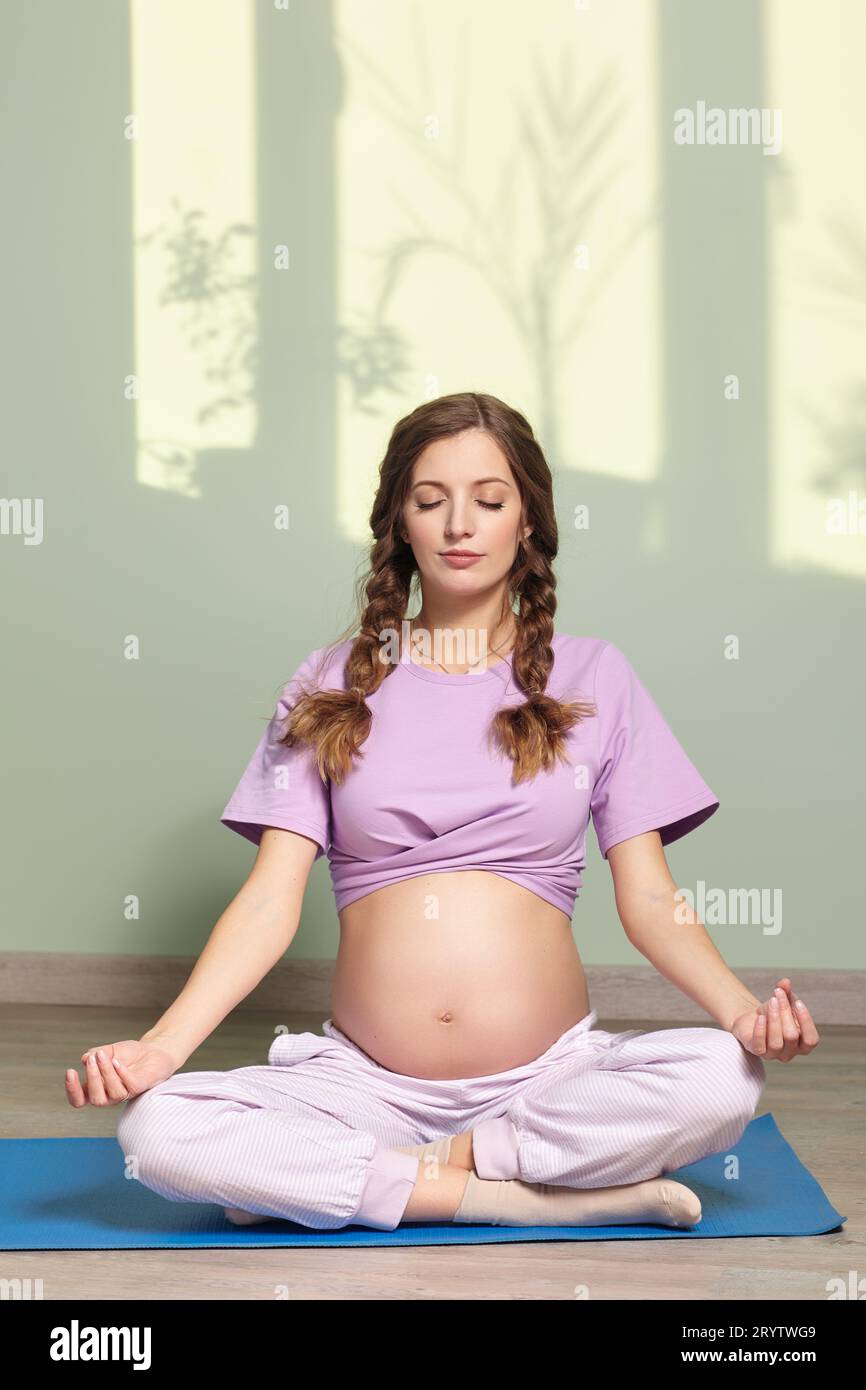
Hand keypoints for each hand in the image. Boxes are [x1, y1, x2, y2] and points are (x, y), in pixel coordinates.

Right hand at [65, 1038, 179, 1107]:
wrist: (154, 1050)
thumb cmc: (130, 1054)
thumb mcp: (110, 1050)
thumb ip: (97, 1054)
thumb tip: (85, 1058)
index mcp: (97, 1087)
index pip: (79, 1100)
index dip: (72, 1090)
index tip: (70, 1071)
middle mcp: (109, 1094)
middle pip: (95, 1099)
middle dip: (91, 1078)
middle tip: (93, 1059)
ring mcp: (125, 1093)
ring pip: (113, 1094)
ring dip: (106, 1073)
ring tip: (104, 1056)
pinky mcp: (139, 1088)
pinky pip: (129, 1086)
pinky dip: (121, 1073)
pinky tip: (117, 1061)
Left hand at [730, 978, 819, 1060]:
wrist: (751, 1018)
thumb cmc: (773, 1011)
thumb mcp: (782, 1000)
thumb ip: (786, 992)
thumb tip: (785, 982)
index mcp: (802, 1044)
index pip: (811, 1040)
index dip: (806, 1022)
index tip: (797, 1002)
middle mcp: (790, 1053)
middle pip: (792, 1035)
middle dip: (785, 1011)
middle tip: (778, 993)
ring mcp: (774, 1055)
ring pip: (777, 1041)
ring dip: (774, 1018)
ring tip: (771, 1001)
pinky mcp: (757, 1051)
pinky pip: (760, 1045)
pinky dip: (760, 1030)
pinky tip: (760, 1017)